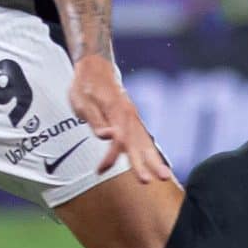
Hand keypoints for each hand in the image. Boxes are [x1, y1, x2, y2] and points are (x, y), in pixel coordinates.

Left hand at [70, 53, 173, 179]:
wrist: (95, 66)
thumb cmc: (86, 86)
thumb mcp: (82, 101)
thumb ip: (95, 120)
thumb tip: (106, 136)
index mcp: (116, 110)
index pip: (118, 139)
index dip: (111, 156)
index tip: (100, 170)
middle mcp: (128, 115)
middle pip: (137, 142)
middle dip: (143, 163)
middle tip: (147, 181)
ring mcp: (133, 117)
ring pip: (145, 141)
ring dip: (154, 160)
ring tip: (165, 176)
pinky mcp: (133, 120)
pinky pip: (144, 138)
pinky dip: (151, 151)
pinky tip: (158, 164)